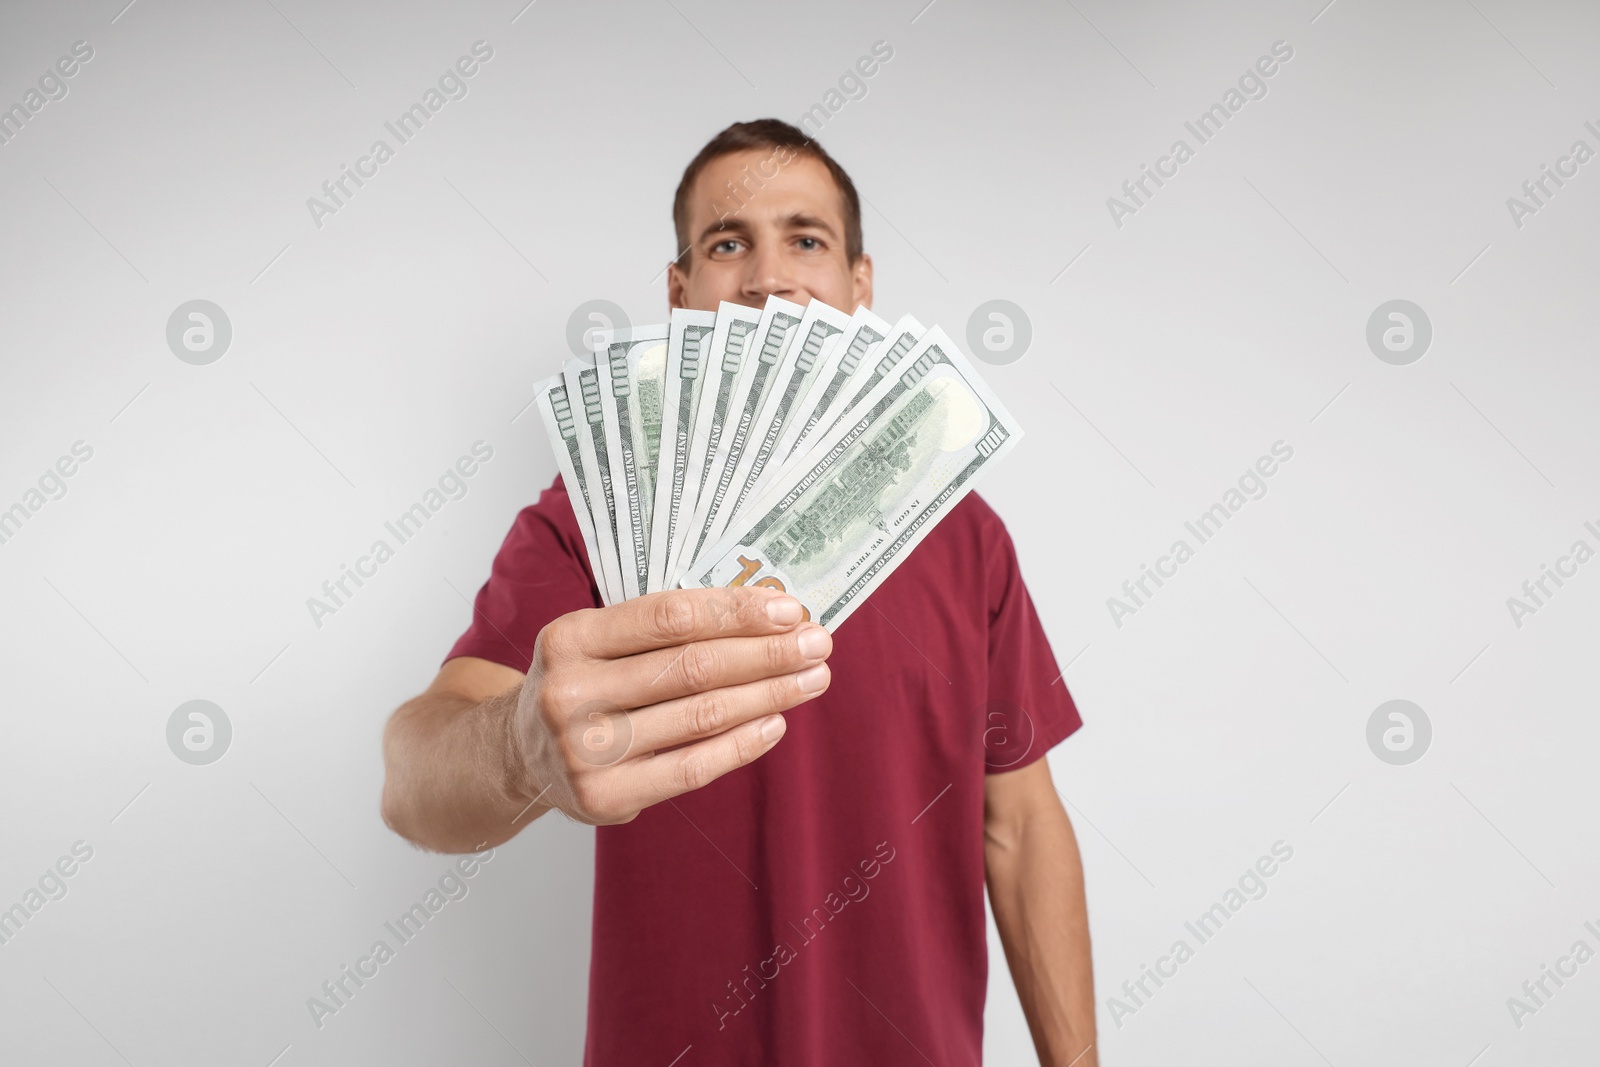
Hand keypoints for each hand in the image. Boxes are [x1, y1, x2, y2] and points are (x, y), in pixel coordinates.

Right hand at [509, 586, 831, 824]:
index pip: (669, 616)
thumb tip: (768, 616)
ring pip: (700, 715)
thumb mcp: (597, 641)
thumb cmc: (582, 684)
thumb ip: (663, 629)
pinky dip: (741, 744)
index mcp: (569, 637)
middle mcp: (571, 693)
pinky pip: (691, 767)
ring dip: (768, 694)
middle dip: (766, 653)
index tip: (789, 609)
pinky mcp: (604, 797)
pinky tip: (775, 722)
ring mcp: (584, 751)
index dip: (736, 611)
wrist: (518, 756)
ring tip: (811, 678)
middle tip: (818, 643)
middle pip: (692, 666)